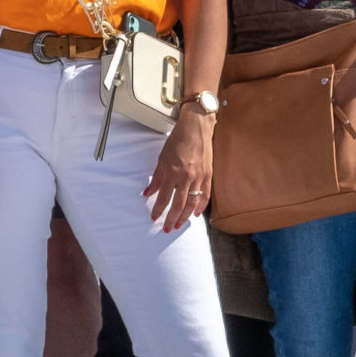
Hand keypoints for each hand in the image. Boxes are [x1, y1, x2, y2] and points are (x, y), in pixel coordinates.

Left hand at [144, 114, 213, 232]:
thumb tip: (148, 193)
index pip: (163, 197)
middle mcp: (186, 176)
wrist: (196, 128)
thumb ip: (156, 178)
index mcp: (172, 172)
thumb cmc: (178, 140)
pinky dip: (200, 206)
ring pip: (192, 203)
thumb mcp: (162, 158)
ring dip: (185, 216)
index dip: (158, 210)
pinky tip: (195, 214)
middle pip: (178, 204)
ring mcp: (199, 177)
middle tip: (167, 229)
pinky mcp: (208, 175)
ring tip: (179, 224)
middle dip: (171, 219)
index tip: (154, 218)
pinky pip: (205, 195)